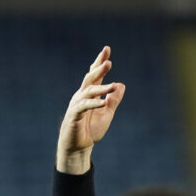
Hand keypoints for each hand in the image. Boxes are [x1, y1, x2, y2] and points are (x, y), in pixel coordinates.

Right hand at [56, 46, 125, 173]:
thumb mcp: (107, 113)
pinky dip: (94, 104)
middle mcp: (82, 95)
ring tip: (113, 86)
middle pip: (90, 78)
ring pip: (89, 92)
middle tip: (108, 61)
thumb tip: (121, 84)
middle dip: (99, 69)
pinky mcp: (75, 115)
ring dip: (101, 88)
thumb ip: (114, 100)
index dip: (100, 62)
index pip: (96, 75)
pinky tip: (102, 103)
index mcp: (90, 93)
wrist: (78, 146)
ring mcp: (77, 104)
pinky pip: (84, 107)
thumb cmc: (91, 129)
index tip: (107, 49)